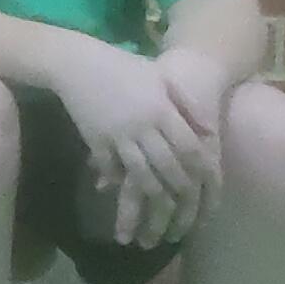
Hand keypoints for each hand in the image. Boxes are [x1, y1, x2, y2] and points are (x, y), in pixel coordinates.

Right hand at [50, 42, 211, 249]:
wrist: (76, 62)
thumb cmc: (124, 67)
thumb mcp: (159, 79)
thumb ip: (185, 105)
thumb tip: (207, 131)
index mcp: (163, 109)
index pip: (191, 149)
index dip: (202, 175)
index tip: (208, 194)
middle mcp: (144, 125)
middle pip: (170, 168)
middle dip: (181, 197)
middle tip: (188, 219)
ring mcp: (119, 134)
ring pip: (142, 175)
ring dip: (152, 201)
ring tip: (158, 221)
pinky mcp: (96, 139)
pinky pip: (111, 168)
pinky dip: (118, 184)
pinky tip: (121, 197)